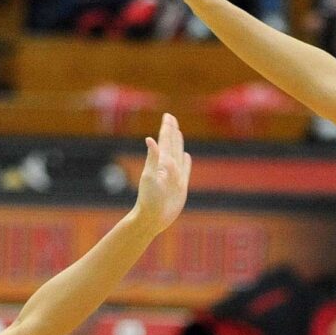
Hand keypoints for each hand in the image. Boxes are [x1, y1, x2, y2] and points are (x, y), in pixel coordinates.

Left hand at [131, 113, 189, 232]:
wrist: (152, 218)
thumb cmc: (149, 199)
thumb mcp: (150, 177)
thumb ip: (152, 158)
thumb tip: (150, 139)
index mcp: (161, 163)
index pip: (164, 141)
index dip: (167, 128)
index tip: (168, 116)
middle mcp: (167, 167)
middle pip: (171, 144)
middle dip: (171, 131)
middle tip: (171, 118)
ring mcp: (174, 176)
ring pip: (177, 155)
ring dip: (178, 143)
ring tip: (178, 133)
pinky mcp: (180, 186)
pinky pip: (185, 170)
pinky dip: (186, 162)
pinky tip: (186, 156)